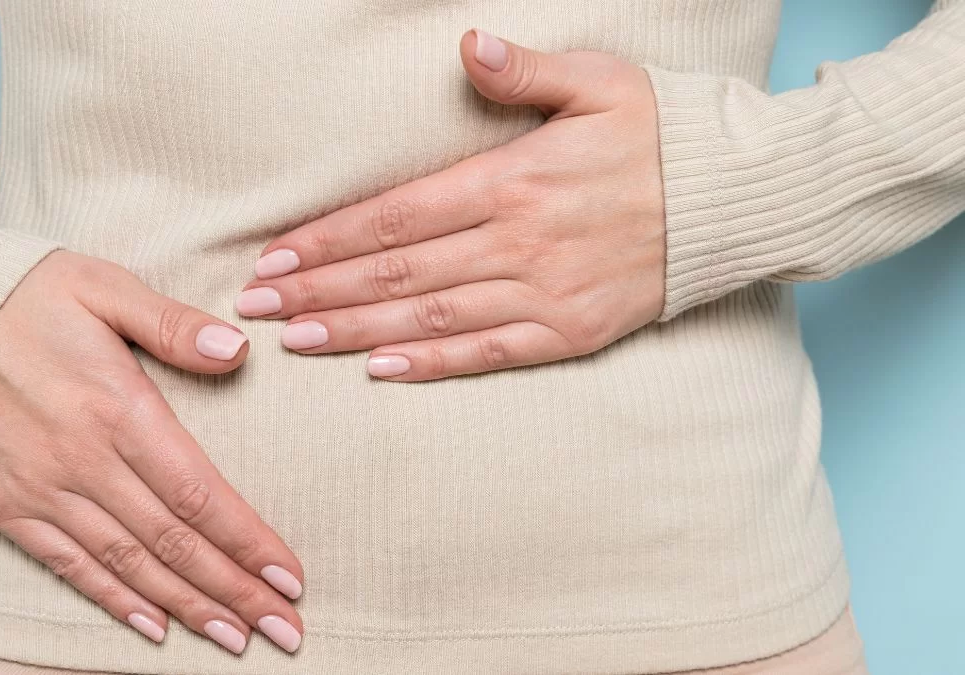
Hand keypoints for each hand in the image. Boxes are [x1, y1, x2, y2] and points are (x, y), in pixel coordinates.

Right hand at [0, 251, 304, 654]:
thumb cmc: (27, 294)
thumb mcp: (106, 287)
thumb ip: (174, 325)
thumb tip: (239, 350)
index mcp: (117, 408)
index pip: (199, 494)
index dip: (248, 542)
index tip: (290, 576)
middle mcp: (81, 461)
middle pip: (173, 544)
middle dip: (234, 591)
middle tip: (284, 628)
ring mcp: (39, 490)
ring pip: (128, 565)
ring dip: (187, 608)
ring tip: (235, 638)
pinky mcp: (5, 506)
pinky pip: (68, 565)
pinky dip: (113, 600)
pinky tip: (154, 628)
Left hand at [237, 31, 664, 378]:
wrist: (736, 202)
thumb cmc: (658, 134)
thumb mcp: (599, 81)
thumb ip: (526, 72)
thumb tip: (467, 47)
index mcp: (513, 180)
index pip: (394, 216)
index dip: (326, 239)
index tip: (274, 258)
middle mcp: (518, 242)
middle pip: (396, 272)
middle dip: (320, 289)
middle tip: (258, 308)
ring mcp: (544, 293)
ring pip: (429, 317)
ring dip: (355, 330)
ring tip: (297, 341)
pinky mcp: (570, 331)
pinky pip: (488, 353)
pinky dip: (431, 363)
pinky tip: (380, 370)